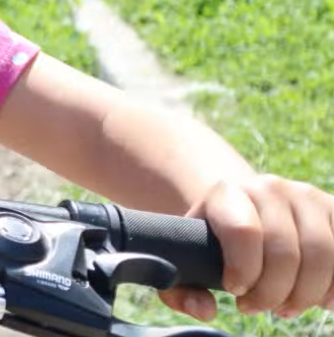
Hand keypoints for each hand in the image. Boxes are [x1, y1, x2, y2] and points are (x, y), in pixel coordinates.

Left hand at [159, 174, 333, 320]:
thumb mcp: (185, 259)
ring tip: (286, 306)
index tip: (235, 291)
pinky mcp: (333, 209)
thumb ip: (179, 289)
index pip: (243, 232)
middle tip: (259, 307)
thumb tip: (206, 309)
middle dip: (273, 293)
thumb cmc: (212, 242)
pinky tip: (318, 298)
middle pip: (285, 252)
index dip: (244, 271)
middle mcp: (270, 188)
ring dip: (306, 293)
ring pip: (322, 256)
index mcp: (227, 193)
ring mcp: (306, 197)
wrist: (245, 209)